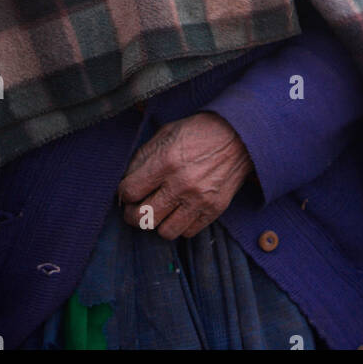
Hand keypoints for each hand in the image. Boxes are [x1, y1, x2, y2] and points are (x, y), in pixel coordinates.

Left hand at [116, 111, 253, 240]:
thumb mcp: (166, 133)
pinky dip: (179, 225)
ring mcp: (199, 200)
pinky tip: (179, 210)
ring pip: (164, 232)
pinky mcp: (214, 210)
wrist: (238, 136)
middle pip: (143, 217)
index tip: (127, 192)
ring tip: (159, 211)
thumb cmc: (198, 132)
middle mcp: (181, 184)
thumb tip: (126, 180)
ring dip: (158, 223)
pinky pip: (187, 232)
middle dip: (132, 215)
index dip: (123, 193)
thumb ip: (144, 157)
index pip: (130, 191)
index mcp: (166, 161)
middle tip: (134, 209)